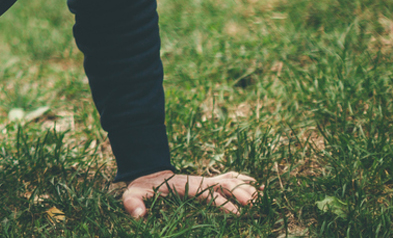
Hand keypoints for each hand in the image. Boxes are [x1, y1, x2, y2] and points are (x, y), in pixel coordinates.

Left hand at [122, 170, 258, 217]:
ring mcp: (204, 181)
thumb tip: (139, 216)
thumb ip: (133, 204)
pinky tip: (257, 186)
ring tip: (260, 198)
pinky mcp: (207, 183)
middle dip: (239, 192)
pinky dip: (242, 180)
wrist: (147, 176)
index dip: (222, 202)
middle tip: (253, 205)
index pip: (208, 193)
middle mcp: (198, 181)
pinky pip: (227, 178)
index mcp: (185, 186)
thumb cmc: (141, 188)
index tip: (237, 213)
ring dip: (244, 187)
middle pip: (223, 183)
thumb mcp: (132, 195)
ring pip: (229, 179)